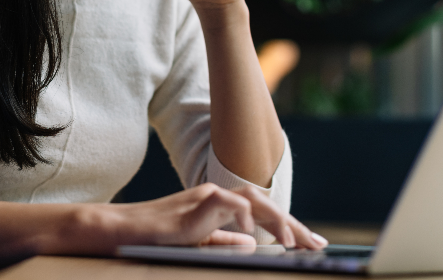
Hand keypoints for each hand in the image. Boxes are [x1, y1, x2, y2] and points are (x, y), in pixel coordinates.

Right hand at [101, 184, 325, 249]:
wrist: (126, 231)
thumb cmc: (157, 238)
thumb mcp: (198, 243)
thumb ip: (223, 242)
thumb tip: (252, 243)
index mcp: (221, 206)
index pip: (263, 212)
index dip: (289, 226)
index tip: (311, 244)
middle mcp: (218, 197)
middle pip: (265, 203)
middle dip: (293, 224)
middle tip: (316, 245)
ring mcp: (207, 197)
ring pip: (252, 198)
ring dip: (276, 219)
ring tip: (293, 241)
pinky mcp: (196, 203)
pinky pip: (227, 201)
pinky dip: (243, 214)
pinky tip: (253, 232)